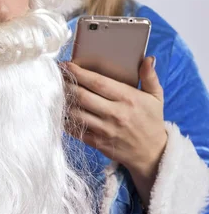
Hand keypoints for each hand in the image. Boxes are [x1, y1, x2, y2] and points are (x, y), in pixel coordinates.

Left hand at [61, 58, 167, 202]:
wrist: (152, 154)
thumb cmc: (152, 122)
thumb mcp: (156, 98)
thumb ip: (150, 77)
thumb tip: (148, 58)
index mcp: (128, 99)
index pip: (98, 82)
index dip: (79, 72)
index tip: (67, 65)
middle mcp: (115, 114)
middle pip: (82, 96)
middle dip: (67, 84)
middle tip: (58, 76)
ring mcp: (105, 130)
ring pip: (76, 113)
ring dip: (64, 102)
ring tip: (58, 92)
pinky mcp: (97, 143)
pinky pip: (75, 130)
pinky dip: (65, 120)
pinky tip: (61, 111)